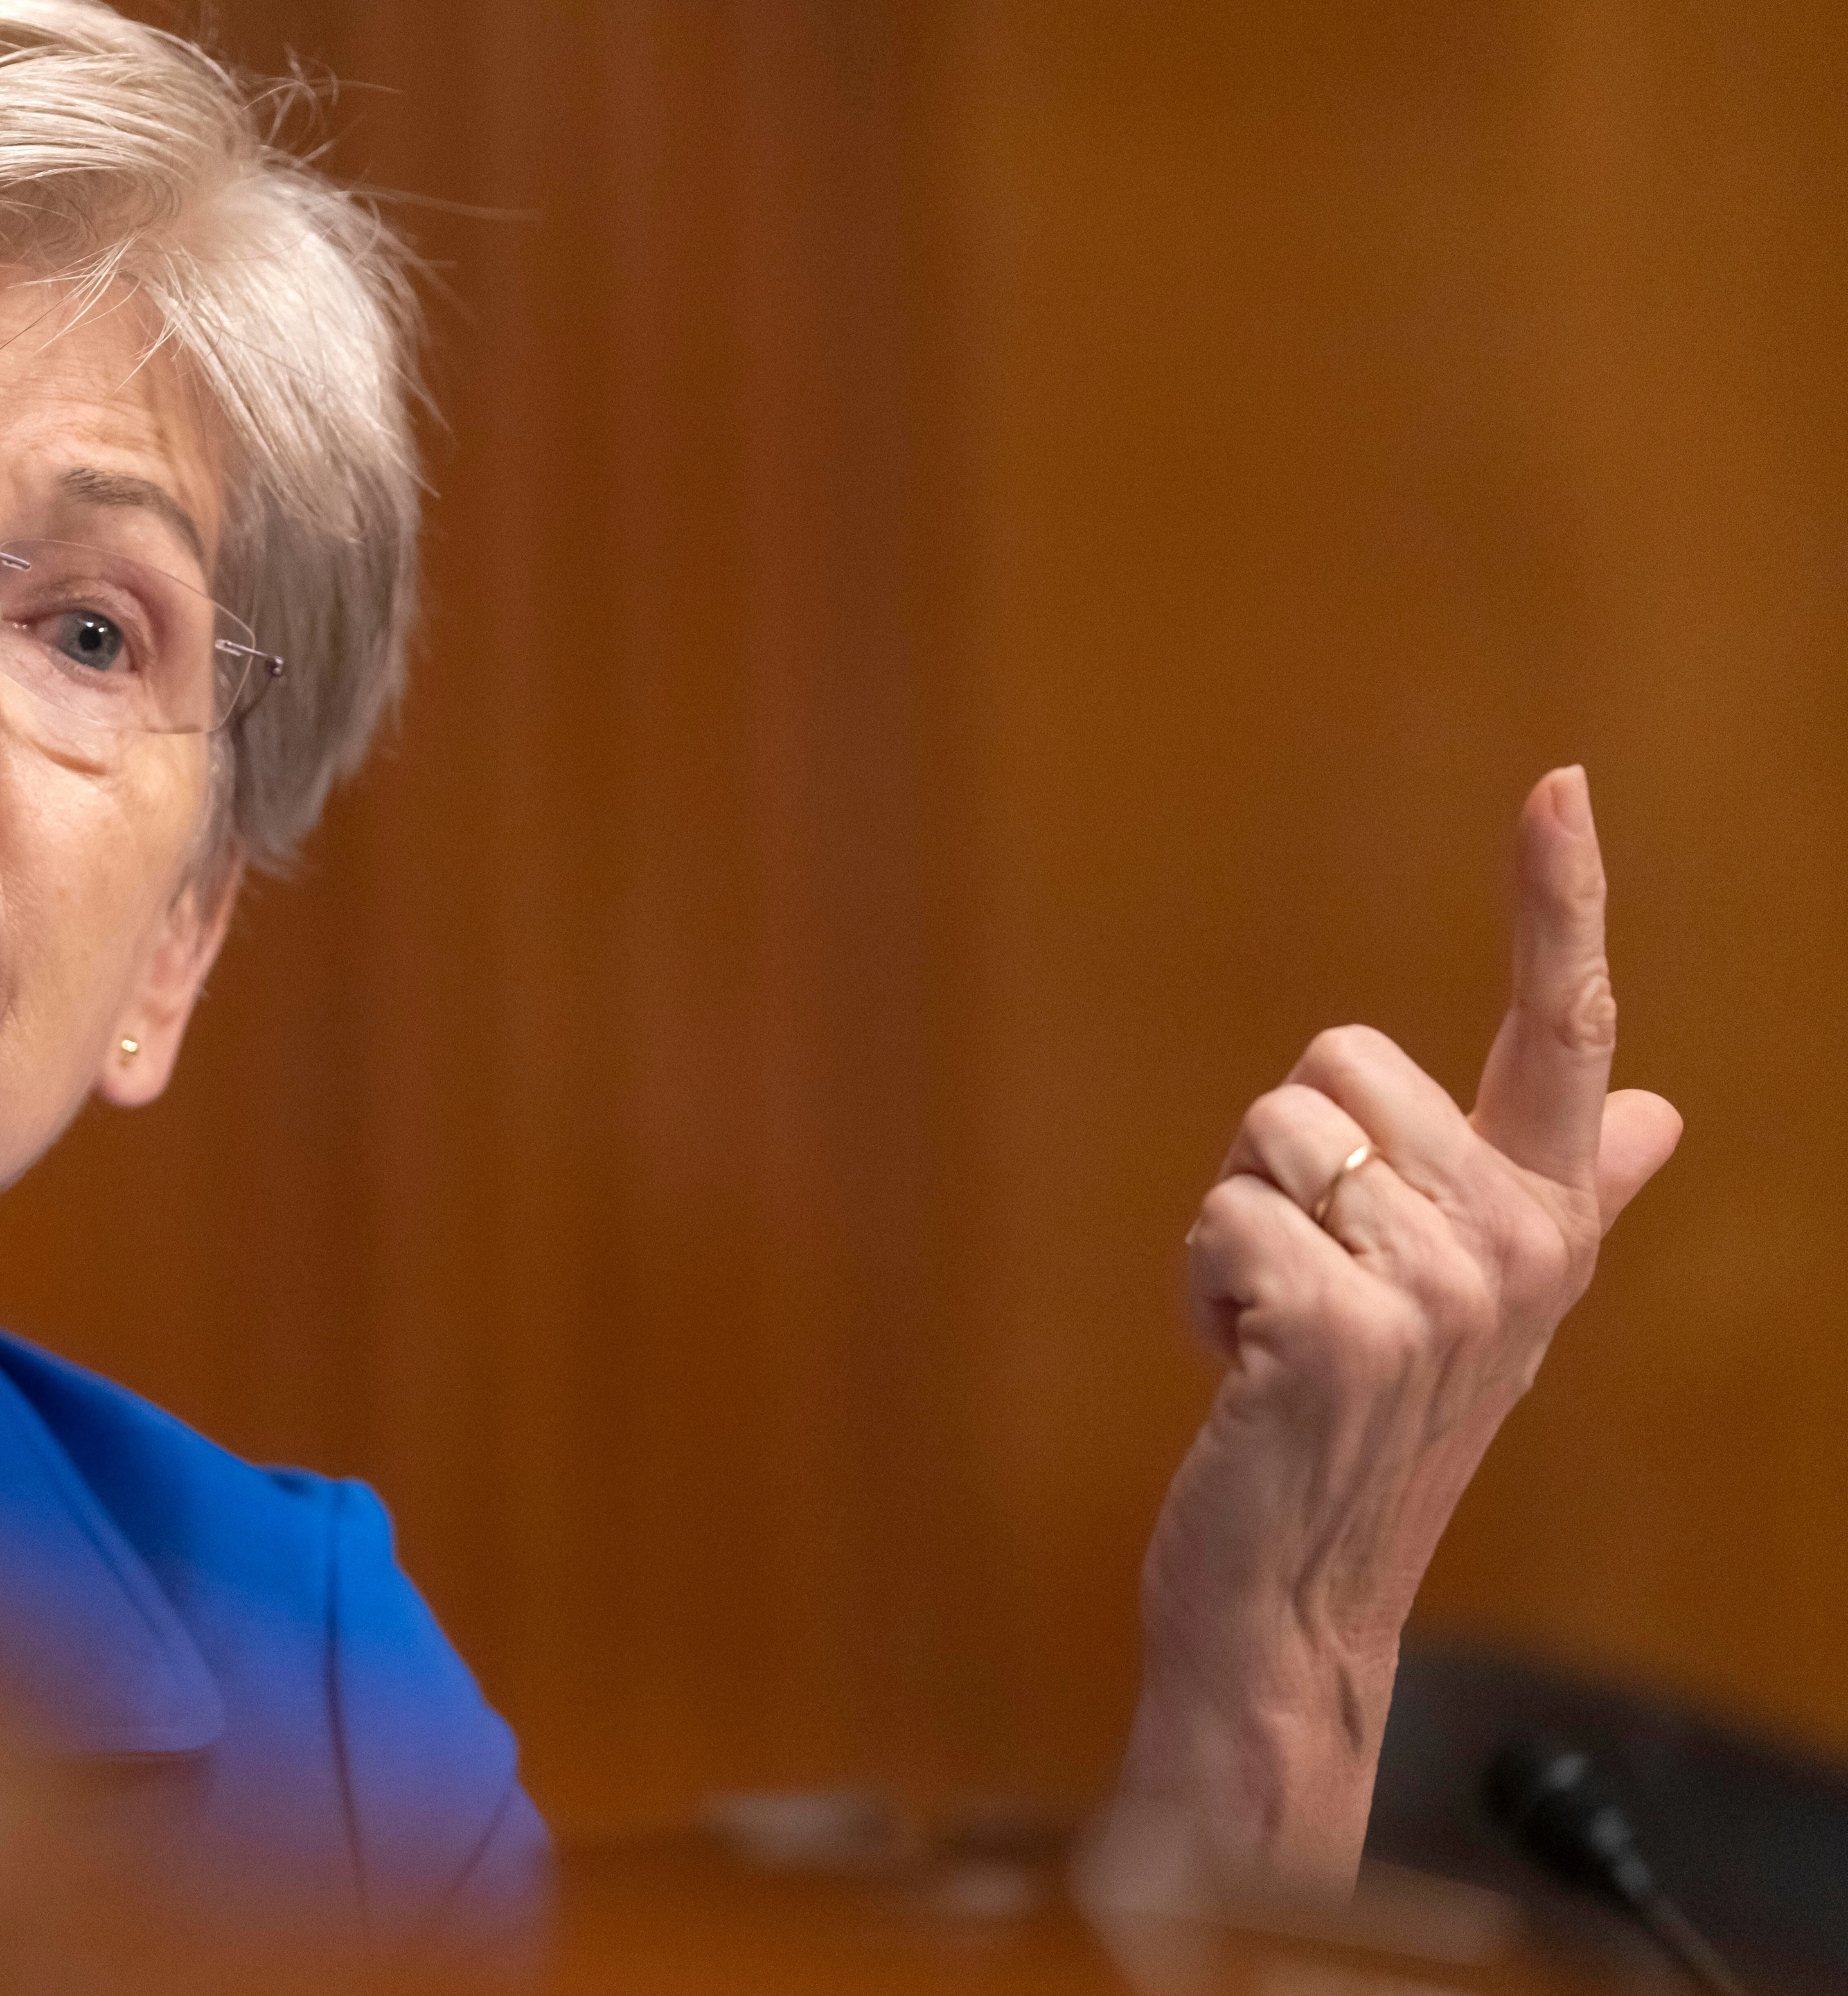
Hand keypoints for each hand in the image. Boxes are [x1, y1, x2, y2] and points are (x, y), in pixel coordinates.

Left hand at [1089, 767, 1682, 1901]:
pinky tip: (1240, 1375)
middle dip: (1287, 1167)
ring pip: (1267, 1140)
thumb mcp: (1479, 1311)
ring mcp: (1434, 1293)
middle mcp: (1514, 1245)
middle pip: (1334, 1070)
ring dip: (1242, 1232)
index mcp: (1546, 1220)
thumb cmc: (1366, 1436)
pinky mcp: (1336, 1332)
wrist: (1296, 1592)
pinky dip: (1202, 1291)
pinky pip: (1222, 1221)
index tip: (1558, 783)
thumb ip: (1566, 1195)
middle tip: (1312, 1295)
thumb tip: (1647, 1107)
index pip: (1565, 1027)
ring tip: (1278, 1338)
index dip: (1559, 897)